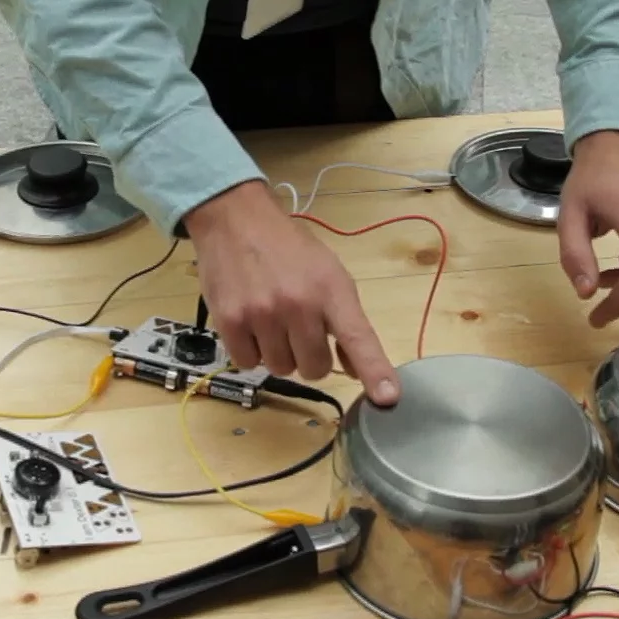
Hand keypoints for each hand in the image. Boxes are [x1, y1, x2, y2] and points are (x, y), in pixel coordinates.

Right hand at [183, 182, 399, 403]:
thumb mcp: (328, 274)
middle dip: (310, 355)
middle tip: (299, 328)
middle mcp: (299, 304)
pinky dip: (251, 352)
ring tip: (271, 320)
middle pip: (316, 368)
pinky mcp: (230, 322)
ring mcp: (262, 315)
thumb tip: (357, 370)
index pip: (358, 338)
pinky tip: (250, 323)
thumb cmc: (289, 249)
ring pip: (281, 369)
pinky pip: (249, 364)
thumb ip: (345, 321)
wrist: (236, 220)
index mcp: (331, 290)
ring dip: (279, 353)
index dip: (375, 371)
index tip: (388, 398)